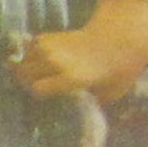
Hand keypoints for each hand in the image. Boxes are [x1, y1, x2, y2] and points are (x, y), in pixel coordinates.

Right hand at [12, 0, 147, 99]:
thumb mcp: (111, 93)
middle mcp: (56, 61)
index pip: (37, 88)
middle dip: (26, 79)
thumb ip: (92, 102)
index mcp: (70, 77)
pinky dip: (31, 51)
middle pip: (25, 71)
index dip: (37, 93)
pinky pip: (33, 44)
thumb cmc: (120, 67)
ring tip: (30, 72)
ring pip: (25, 57)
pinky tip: (36, 57)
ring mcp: (53, 46)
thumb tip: (81, 110)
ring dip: (25, 64)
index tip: (43, 95)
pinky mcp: (54, 36)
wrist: (122, 35)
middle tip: (31, 84)